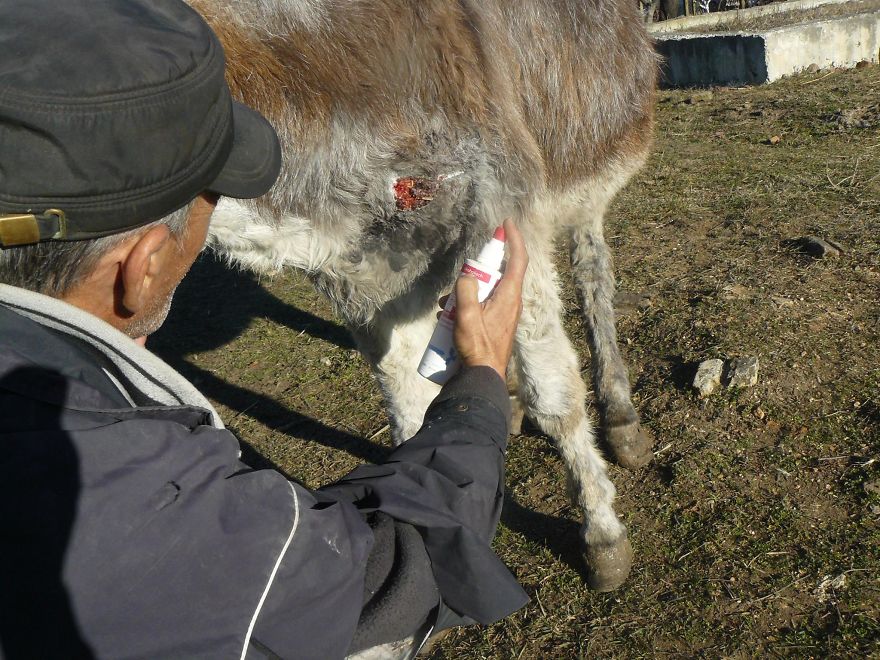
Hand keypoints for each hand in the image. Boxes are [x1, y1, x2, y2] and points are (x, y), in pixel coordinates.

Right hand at [452, 219, 527, 380]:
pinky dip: (465, 306)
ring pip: (485, 291)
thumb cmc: (477, 348)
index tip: (506, 224)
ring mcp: (504, 314)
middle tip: (461, 277)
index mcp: (509, 296)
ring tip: (445, 304)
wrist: (482, 377)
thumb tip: (466, 278)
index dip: (514, 239)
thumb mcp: (467, 316)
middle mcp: (510, 302)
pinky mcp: (495, 324)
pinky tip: (447, 317)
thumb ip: (466, 290)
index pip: (518, 260)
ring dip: (465, 292)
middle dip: (476, 272)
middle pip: (497, 274)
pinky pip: (481, 306)